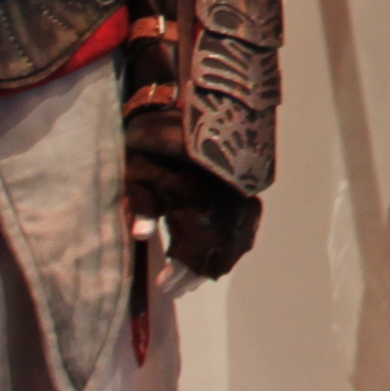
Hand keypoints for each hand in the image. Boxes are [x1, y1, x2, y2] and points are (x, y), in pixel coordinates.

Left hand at [123, 104, 262, 277]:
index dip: (177, 274)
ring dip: (216, 262)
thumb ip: (141, 206)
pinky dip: (233, 246)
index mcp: (195, 205)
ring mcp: (241, 199)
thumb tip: (140, 237)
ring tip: (197, 274)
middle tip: (177, 287)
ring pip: (235, 245)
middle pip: (215, 256)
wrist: (203, 103)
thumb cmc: (161, 140)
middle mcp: (223, 207)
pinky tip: (221, 251)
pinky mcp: (249, 189)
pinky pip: (246, 229)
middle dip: (196, 275)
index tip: (163, 284)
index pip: (190, 254)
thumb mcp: (140, 170)